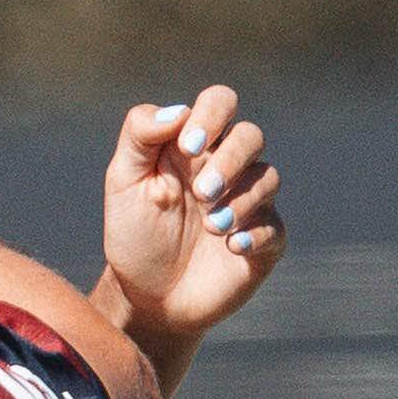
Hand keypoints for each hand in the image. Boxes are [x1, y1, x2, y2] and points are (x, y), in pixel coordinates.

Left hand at [100, 86, 284, 359]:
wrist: (145, 296)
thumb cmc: (134, 232)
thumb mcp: (123, 182)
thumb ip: (140, 136)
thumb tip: (177, 110)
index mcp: (195, 146)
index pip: (219, 102)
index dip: (212, 115)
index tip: (188, 147)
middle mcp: (227, 167)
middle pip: (250, 136)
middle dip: (229, 161)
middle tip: (201, 193)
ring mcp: (249, 203)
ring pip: (268, 178)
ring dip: (240, 200)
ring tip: (211, 227)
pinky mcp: (263, 240)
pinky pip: (274, 227)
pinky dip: (255, 234)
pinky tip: (231, 246)